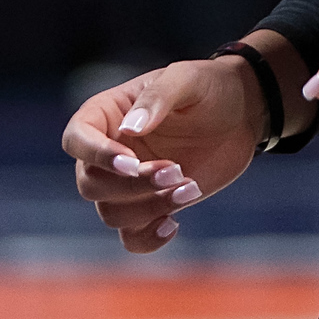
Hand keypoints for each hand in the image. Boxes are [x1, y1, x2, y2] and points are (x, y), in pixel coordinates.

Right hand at [62, 58, 264, 252]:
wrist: (241, 114)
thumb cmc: (210, 87)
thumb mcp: (188, 79)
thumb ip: (158, 97)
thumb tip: (127, 129)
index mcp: (107, 113)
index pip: (76, 139)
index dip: (95, 155)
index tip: (132, 163)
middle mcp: (109, 151)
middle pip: (90, 183)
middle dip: (132, 185)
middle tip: (177, 170)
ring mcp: (127, 182)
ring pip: (111, 213)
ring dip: (148, 208)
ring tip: (191, 187)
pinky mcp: (149, 205)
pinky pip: (131, 237)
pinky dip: (148, 239)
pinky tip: (174, 224)